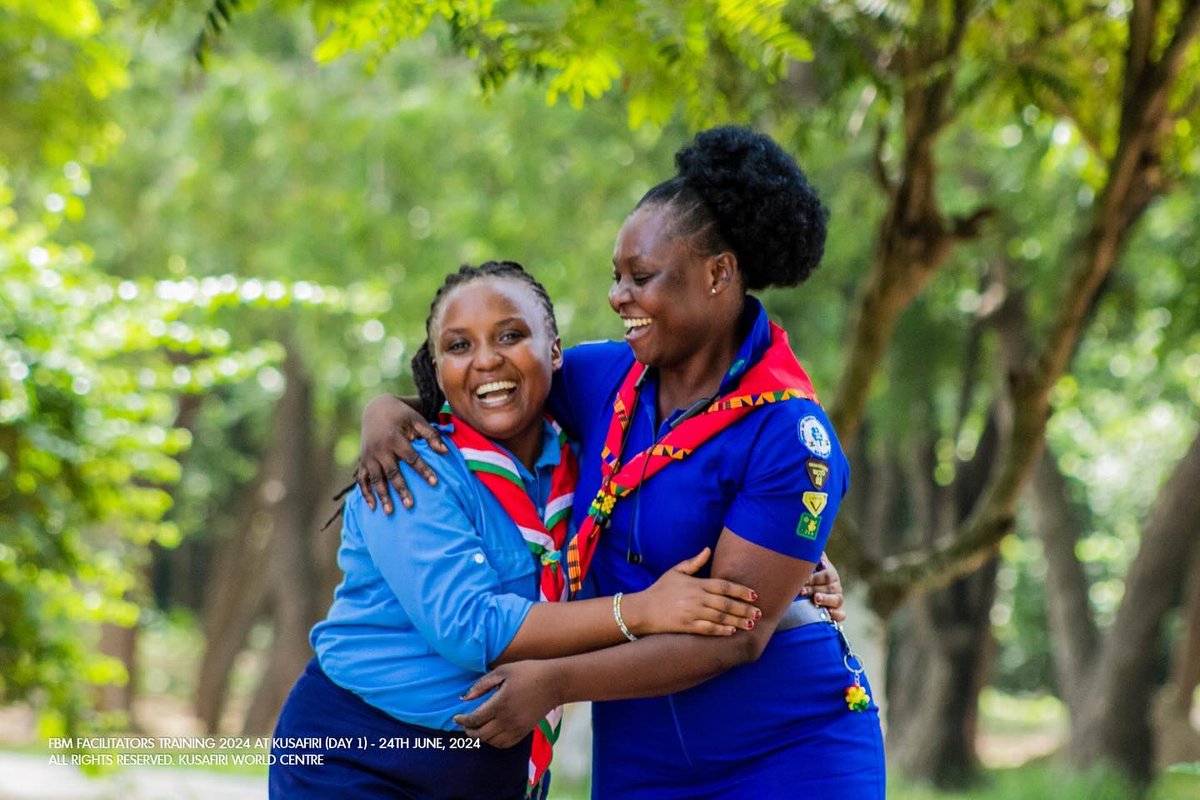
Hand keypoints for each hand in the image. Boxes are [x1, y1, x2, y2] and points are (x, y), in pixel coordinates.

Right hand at [356, 394, 448, 512]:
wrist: (375, 408)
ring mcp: (369, 456)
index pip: (412, 458)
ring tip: (390, 512)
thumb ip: (431, 435)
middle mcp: (380, 449)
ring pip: (376, 479)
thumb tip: (445, 452)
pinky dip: (366, 493)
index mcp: (395, 438)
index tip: (435, 483)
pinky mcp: (363, 461)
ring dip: (382, 496)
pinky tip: (373, 507)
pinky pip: (362, 480)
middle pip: (392, 473)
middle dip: (401, 489)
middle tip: (410, 506)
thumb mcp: (417, 420)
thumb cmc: (401, 416)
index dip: (424, 470)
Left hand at [454, 661, 561, 748]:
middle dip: (469, 731)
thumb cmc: (528, 672)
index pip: (474, 719)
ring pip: (491, 742)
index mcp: (500, 703)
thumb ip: (482, 685)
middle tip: (464, 724)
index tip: (456, 717)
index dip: (462, 721)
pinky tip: (491, 734)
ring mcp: (517, 727)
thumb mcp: (503, 671)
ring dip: (481, 737)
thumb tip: (464, 698)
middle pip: (481, 734)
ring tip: (477, 728)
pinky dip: (494, 742)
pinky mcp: (524, 731)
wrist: (554, 682)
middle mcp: (507, 719)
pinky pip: (504, 744)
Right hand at [622, 548, 759, 636]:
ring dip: (737, 620)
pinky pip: (708, 629)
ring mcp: (692, 613)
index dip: (741, 591)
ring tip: (750, 624)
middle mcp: (696, 598)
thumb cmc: (661, 589)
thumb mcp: (676, 571)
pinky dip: (721, 630)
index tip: (754, 595)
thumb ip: (694, 562)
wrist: (643, 609)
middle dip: (744, 608)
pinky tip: (732, 631)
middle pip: (726, 603)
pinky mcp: (687, 626)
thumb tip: (708, 550)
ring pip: (720, 617)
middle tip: (759, 613)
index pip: (724, 586)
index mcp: (696, 584)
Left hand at [799, 552, 845, 622]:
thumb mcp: (810, 567)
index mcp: (829, 573)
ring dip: (825, 599)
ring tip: (816, 599)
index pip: (825, 574)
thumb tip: (809, 542)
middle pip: (828, 587)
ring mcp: (837, 599)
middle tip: (802, 591)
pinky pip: (841, 614)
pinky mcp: (838, 612)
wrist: (810, 597)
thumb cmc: (808, 579)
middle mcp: (835, 586)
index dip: (813, 577)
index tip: (802, 580)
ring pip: (836, 599)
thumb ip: (811, 557)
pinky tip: (828, 613)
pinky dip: (836, 614)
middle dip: (814, 589)